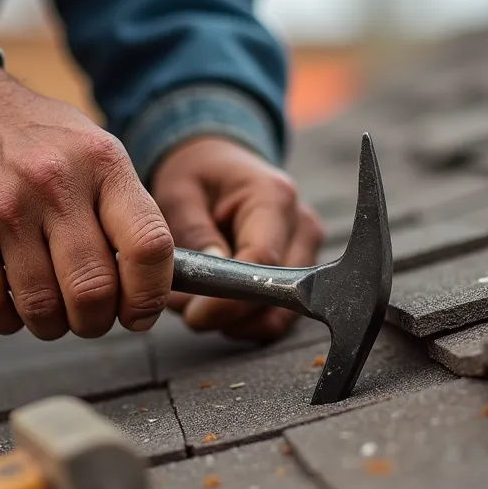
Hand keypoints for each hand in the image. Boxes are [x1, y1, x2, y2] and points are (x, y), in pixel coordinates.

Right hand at [0, 59, 174, 339]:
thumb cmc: (32, 137)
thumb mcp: (91, 150)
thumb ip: (124, 209)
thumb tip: (156, 284)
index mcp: (103, 163)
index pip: (149, 246)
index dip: (151, 296)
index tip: (140, 313)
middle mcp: (55, 183)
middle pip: (95, 290)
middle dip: (98, 322)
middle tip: (91, 318)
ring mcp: (3, 207)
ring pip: (44, 308)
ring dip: (53, 325)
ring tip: (50, 311)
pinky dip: (8, 320)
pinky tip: (11, 302)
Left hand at [151, 136, 323, 340]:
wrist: (217, 166)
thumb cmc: (197, 176)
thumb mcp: (180, 194)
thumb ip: (195, 234)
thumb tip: (210, 282)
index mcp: (274, 197)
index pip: (264, 261)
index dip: (229, 298)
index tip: (194, 314)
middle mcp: (302, 224)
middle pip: (280, 294)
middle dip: (231, 315)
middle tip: (189, 311)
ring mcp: (307, 248)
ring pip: (282, 313)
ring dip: (237, 322)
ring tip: (199, 304)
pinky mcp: (301, 268)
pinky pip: (279, 314)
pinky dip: (246, 320)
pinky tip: (219, 304)